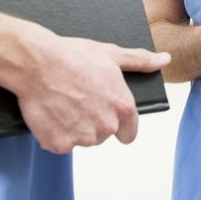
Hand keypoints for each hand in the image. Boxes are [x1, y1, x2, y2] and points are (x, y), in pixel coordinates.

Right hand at [14, 32, 170, 153]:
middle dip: (92, 121)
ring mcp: (83, 137)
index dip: (118, 124)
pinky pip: (60, 145)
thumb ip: (140, 61)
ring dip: (73, 128)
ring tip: (62, 103)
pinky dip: (54, 134)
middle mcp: (106, 126)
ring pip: (82, 140)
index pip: (129, 133)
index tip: (103, 112)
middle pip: (103, 135)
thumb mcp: (111, 54)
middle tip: (77, 99)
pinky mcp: (60, 144)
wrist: (36, 62)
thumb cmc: (73, 56)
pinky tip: (51, 113)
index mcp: (123, 107)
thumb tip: (164, 59)